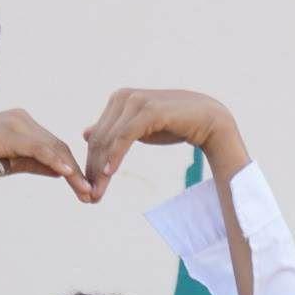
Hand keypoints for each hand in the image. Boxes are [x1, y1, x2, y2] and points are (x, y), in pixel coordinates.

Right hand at [0, 110, 91, 200]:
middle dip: (77, 172)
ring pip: (52, 148)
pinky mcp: (8, 132)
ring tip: (85, 192)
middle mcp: (21, 118)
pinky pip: (38, 148)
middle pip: (59, 147)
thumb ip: (34, 163)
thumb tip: (61, 171)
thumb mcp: (9, 162)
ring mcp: (15, 123)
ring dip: (72, 172)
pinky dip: (55, 161)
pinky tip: (68, 175)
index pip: (55, 146)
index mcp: (22, 123)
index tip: (85, 190)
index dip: (72, 168)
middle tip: (91, 195)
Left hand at [82, 89, 241, 201]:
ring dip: (101, 169)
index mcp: (118, 100)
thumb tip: (86, 133)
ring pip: (110, 140)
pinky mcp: (148, 111)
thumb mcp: (140, 129)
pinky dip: (116, 155)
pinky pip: (125, 137)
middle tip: (90, 196)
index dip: (91, 162)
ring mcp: (135, 102)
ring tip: (98, 191)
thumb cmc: (176, 125)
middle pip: (100, 139)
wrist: (209, 119)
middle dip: (93, 169)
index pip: (98, 135)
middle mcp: (123, 97)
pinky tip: (109, 173)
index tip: (88, 187)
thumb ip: (115, 130)